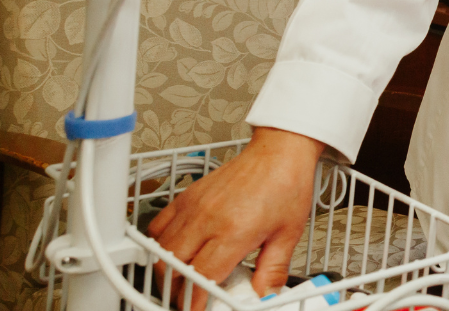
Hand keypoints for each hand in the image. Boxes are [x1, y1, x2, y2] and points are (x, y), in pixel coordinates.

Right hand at [146, 127, 324, 306]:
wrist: (279, 152)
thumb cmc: (286, 185)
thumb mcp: (288, 234)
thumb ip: (274, 270)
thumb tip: (264, 295)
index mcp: (234, 231)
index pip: (202, 277)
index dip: (197, 299)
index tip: (198, 308)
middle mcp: (208, 219)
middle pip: (174, 267)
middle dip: (178, 290)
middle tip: (190, 298)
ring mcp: (193, 206)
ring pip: (162, 249)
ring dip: (167, 270)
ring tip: (183, 280)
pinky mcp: (187, 196)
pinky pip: (159, 226)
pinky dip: (160, 244)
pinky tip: (175, 251)